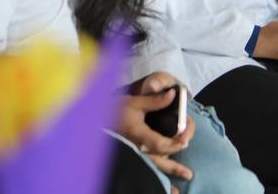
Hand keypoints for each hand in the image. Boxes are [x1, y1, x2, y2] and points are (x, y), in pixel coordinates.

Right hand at [117, 72, 194, 189]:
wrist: (89, 124)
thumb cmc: (113, 111)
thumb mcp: (133, 103)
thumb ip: (154, 102)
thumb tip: (174, 94)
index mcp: (137, 133)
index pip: (159, 144)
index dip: (174, 144)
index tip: (186, 142)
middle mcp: (133, 148)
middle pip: (156, 162)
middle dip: (173, 169)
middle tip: (189, 174)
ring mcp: (128, 156)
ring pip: (148, 169)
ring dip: (162, 180)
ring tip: (176, 193)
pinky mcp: (125, 160)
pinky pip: (140, 172)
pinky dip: (149, 181)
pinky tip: (156, 190)